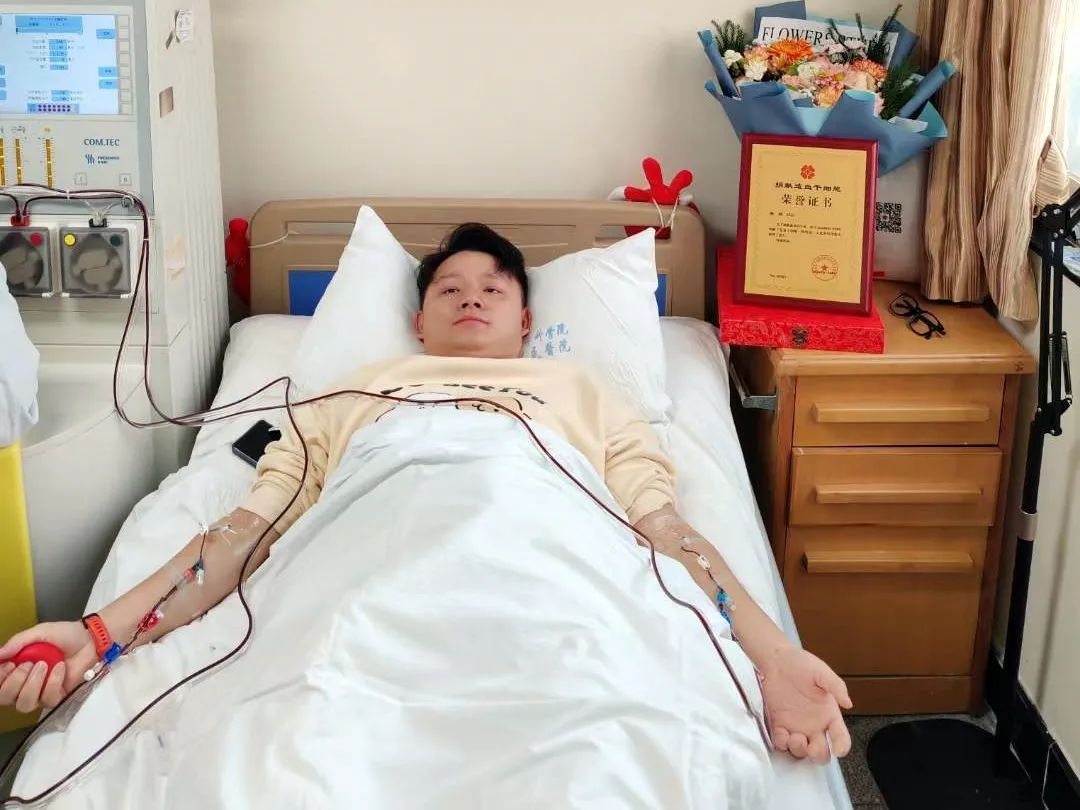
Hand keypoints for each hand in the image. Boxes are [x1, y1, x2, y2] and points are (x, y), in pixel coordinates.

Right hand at [0, 622, 96, 712]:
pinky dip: (52, 683)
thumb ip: (17, 642)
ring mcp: (40, 692)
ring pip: (24, 704)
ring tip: (43, 665)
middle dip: (14, 682)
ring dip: (31, 685)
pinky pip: (48, 699)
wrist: (90, 638)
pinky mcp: (57, 696)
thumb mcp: (39, 632)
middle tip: (27, 664)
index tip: (8, 664)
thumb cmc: (65, 635)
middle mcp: (24, 683)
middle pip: (5, 698)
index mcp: (16, 668)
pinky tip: (59, 668)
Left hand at [759, 645, 852, 763]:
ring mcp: (796, 726)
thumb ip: (836, 686)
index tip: (839, 750)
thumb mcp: (822, 672)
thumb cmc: (800, 663)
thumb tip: (848, 703)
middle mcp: (814, 724)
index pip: (840, 736)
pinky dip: (782, 743)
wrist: (775, 659)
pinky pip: (781, 742)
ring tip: (795, 738)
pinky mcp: (779, 724)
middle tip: (813, 747)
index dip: (842, 746)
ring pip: (802, 751)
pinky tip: (782, 734)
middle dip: (819, 755)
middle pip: (822, 752)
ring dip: (799, 750)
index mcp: (829, 714)